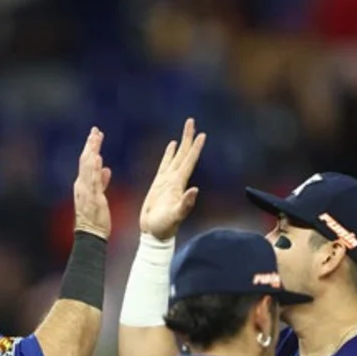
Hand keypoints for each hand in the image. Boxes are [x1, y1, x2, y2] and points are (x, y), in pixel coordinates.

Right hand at [72, 127, 112, 239]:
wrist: (90, 235)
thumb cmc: (95, 219)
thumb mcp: (99, 197)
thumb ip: (102, 182)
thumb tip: (107, 169)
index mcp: (83, 185)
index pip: (86, 162)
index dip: (91, 148)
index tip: (96, 135)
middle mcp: (82, 185)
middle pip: (85, 160)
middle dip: (90, 144)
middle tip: (95, 130)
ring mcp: (86, 191)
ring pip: (88, 166)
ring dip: (92, 151)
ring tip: (96, 138)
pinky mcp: (92, 197)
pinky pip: (93, 180)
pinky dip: (94, 168)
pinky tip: (98, 157)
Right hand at [139, 118, 206, 240]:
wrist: (154, 234)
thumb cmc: (164, 227)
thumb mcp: (175, 216)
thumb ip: (185, 204)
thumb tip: (195, 190)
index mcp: (180, 184)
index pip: (189, 162)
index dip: (196, 148)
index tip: (202, 134)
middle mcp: (176, 180)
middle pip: (184, 154)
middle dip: (188, 138)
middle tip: (192, 121)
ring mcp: (168, 182)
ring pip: (176, 157)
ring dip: (181, 143)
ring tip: (185, 130)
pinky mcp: (159, 184)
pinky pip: (165, 164)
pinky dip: (169, 154)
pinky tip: (171, 146)